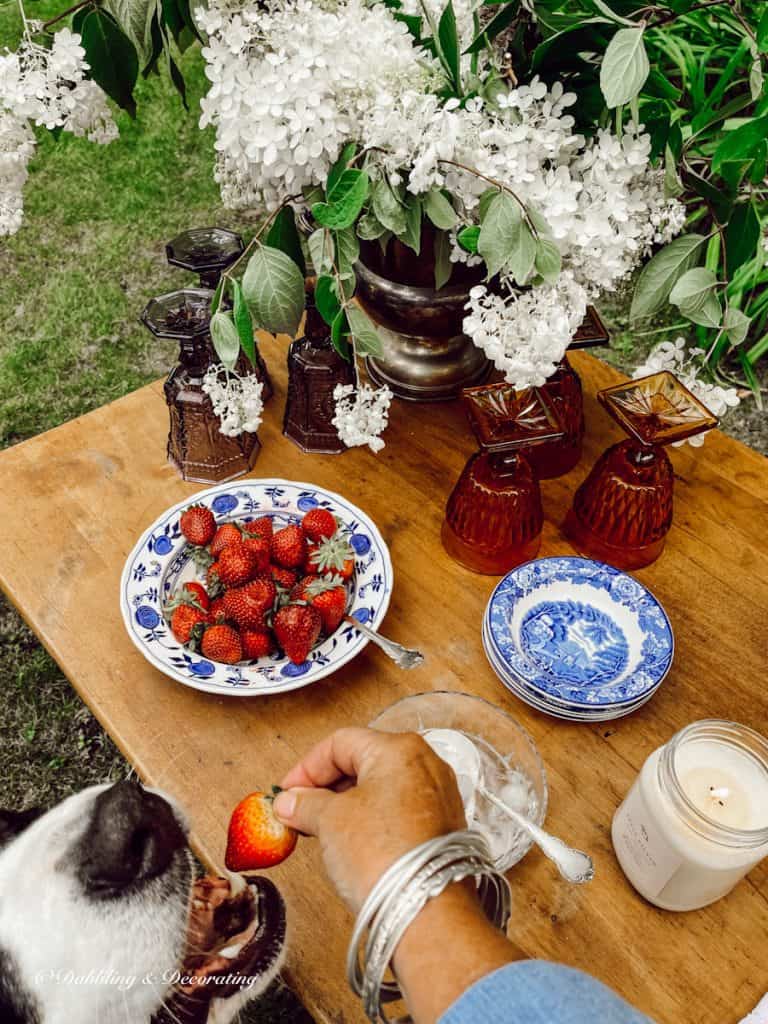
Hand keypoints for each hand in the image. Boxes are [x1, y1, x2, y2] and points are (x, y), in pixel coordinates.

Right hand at [274, 727, 516, 1023]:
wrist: (427, 911)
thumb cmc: (382, 855)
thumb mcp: (331, 821)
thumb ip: (306, 804)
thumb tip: (288, 802)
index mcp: (399, 748)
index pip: (341, 743)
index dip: (307, 767)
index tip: (286, 793)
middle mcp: (426, 763)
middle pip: (364, 762)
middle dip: (326, 786)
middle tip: (300, 811)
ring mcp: (438, 795)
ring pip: (382, 788)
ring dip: (347, 805)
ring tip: (322, 831)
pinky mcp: (444, 825)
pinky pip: (399, 810)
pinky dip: (372, 819)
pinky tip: (352, 843)